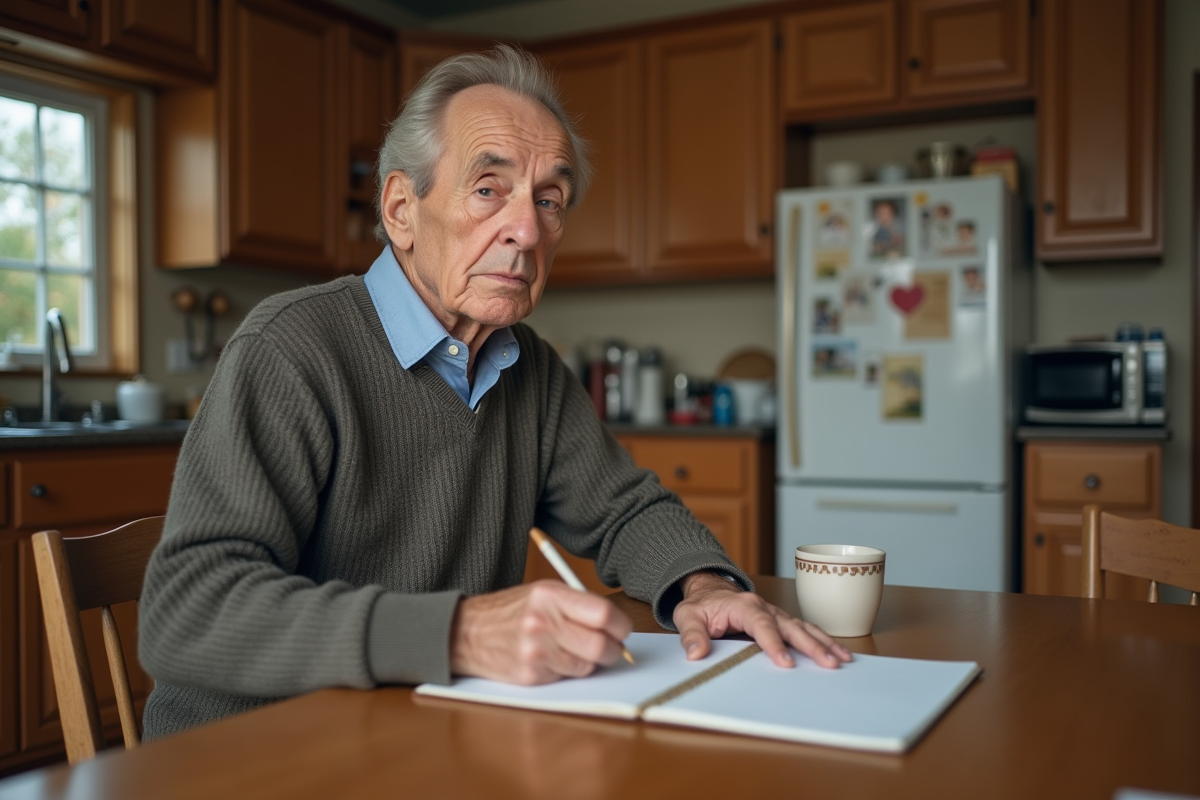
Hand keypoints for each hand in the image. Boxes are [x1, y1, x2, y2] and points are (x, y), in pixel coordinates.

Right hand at [450, 581, 633, 684]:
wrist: (468, 632)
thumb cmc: (511, 611)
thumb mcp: (543, 593)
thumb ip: (578, 605)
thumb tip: (616, 625)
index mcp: (550, 596)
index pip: (603, 614)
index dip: (621, 625)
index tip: (622, 629)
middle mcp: (542, 623)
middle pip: (600, 645)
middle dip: (614, 650)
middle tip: (612, 647)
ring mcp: (536, 652)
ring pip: (587, 665)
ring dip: (589, 661)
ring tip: (573, 649)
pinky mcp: (531, 675)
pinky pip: (567, 677)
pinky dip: (568, 670)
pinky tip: (552, 658)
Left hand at [672, 571, 851, 668]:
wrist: (710, 590)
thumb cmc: (701, 605)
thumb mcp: (687, 616)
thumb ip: (691, 634)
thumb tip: (696, 654)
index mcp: (744, 606)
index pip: (761, 625)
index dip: (774, 644)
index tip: (785, 663)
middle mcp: (764, 608)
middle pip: (791, 626)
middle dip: (811, 645)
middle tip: (829, 663)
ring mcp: (775, 614)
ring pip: (803, 627)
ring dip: (823, 643)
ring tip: (843, 659)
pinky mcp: (781, 621)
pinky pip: (804, 629)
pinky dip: (822, 640)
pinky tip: (838, 652)